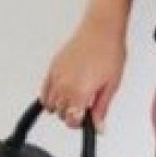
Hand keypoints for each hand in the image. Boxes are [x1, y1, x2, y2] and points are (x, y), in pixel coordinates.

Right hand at [39, 16, 126, 130]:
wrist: (101, 29)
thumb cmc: (109, 52)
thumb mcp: (111, 85)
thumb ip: (101, 108)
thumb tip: (99, 126)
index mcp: (79, 92)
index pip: (72, 120)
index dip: (82, 124)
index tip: (89, 120)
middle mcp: (64, 85)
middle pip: (61, 114)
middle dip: (73, 114)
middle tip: (87, 107)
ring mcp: (56, 75)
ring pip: (51, 104)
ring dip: (62, 106)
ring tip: (77, 99)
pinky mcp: (53, 67)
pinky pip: (44, 90)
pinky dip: (50, 97)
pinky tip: (62, 95)